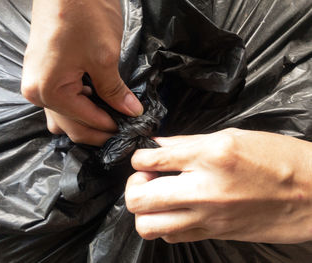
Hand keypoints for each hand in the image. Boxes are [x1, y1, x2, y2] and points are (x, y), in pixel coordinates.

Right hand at [21, 0, 142, 145]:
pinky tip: (98, 101)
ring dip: (88, 120)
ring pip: (64, 115)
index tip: (131, 128)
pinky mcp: (44, 72)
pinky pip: (61, 100)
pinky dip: (80, 105)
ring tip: (113, 117)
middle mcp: (36, 91)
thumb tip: (131, 112)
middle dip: (98, 129)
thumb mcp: (105, 58)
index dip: (110, 127)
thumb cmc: (83, 13)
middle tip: (124, 128)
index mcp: (48, 90)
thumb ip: (115, 91)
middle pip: (70, 125)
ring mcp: (37, 81)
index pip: (84, 120)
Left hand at [125, 128, 311, 243]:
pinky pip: (172, 236)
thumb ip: (187, 142)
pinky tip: (175, 210)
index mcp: (209, 155)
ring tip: (156, 196)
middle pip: (138, 197)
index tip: (145, 157)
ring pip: (148, 225)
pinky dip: (164, 224)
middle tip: (145, 178)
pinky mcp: (213, 233)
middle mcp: (203, 189)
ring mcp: (208, 217)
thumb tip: (157, 145)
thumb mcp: (231, 136)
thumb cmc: (276, 158)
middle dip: (133, 185)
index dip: (139, 157)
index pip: (150, 159)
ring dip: (144, 210)